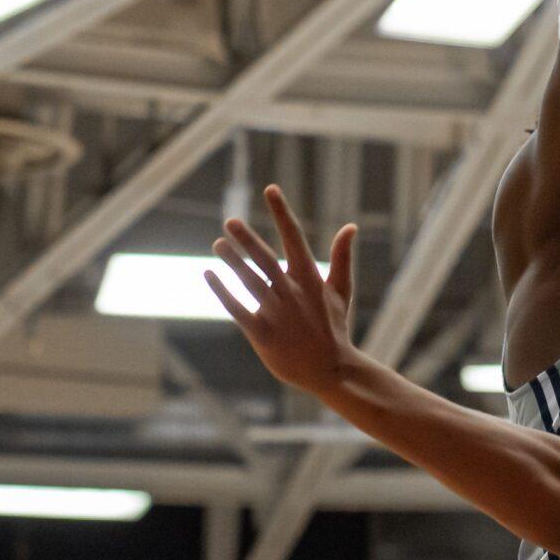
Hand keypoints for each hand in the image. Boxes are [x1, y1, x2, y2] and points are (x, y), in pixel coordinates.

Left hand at [207, 185, 359, 397]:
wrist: (331, 371)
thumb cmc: (333, 329)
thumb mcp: (341, 291)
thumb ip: (342, 258)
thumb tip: (350, 226)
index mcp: (310, 279)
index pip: (294, 237)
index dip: (282, 212)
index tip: (270, 189)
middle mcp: (292, 293)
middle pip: (265, 259)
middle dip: (247, 239)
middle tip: (230, 221)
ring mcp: (277, 314)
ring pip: (249, 281)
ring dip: (232, 261)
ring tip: (218, 244)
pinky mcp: (262, 334)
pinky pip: (237, 309)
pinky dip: (222, 291)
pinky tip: (209, 275)